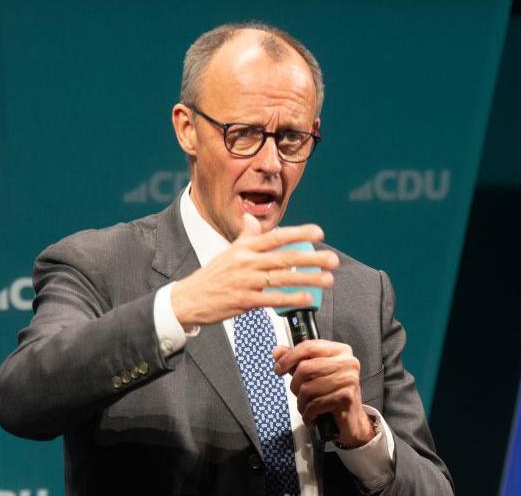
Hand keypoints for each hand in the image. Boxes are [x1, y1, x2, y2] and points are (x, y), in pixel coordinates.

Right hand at [171, 213, 338, 327]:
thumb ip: (245, 236)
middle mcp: (246, 262)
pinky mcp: (244, 301)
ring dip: (308, 279)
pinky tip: (308, 298)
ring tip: (328, 279)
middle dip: (312, 258)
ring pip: (283, 278)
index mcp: (244, 247)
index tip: (319, 232)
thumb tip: (251, 218)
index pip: (276, 236)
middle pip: (285, 257)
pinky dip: (292, 298)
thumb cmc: (212, 275)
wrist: (188, 299)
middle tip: (333, 259)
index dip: (299, 233)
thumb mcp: (228, 251)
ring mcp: (245, 281)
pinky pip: (273, 299)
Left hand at [273, 340, 375, 447]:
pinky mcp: (346, 397)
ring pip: (307, 389)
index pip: (309, 347)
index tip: (278, 369)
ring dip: (301, 403)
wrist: (352, 419)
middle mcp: (348, 362)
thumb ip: (297, 360)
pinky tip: (312, 416)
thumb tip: (277, 351)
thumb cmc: (332, 393)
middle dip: (295, 385)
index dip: (289, 357)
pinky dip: (308, 414)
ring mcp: (349, 379)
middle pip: (305, 368)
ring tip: (307, 407)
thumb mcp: (314, 373)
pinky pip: (314, 404)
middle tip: (299, 394)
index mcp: (341, 351)